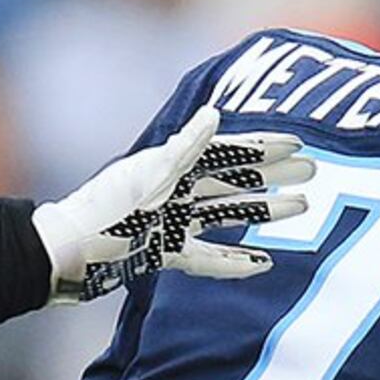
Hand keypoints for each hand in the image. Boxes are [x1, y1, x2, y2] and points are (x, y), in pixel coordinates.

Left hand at [34, 106, 316, 304]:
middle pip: (235, 180)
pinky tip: (262, 264)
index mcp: (170, 165)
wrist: (66, 255)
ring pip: (229, 215)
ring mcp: (171, 223)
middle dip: (274, 175)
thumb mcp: (146, 178)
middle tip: (314, 173)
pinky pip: (209, 257)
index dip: (263, 147)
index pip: (227, 151)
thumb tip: (215, 115)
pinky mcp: (164, 254)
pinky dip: (234, 261)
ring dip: (264, 212)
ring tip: (300, 209)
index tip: (298, 144)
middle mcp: (174, 191)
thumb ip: (184, 149)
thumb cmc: (102, 213)